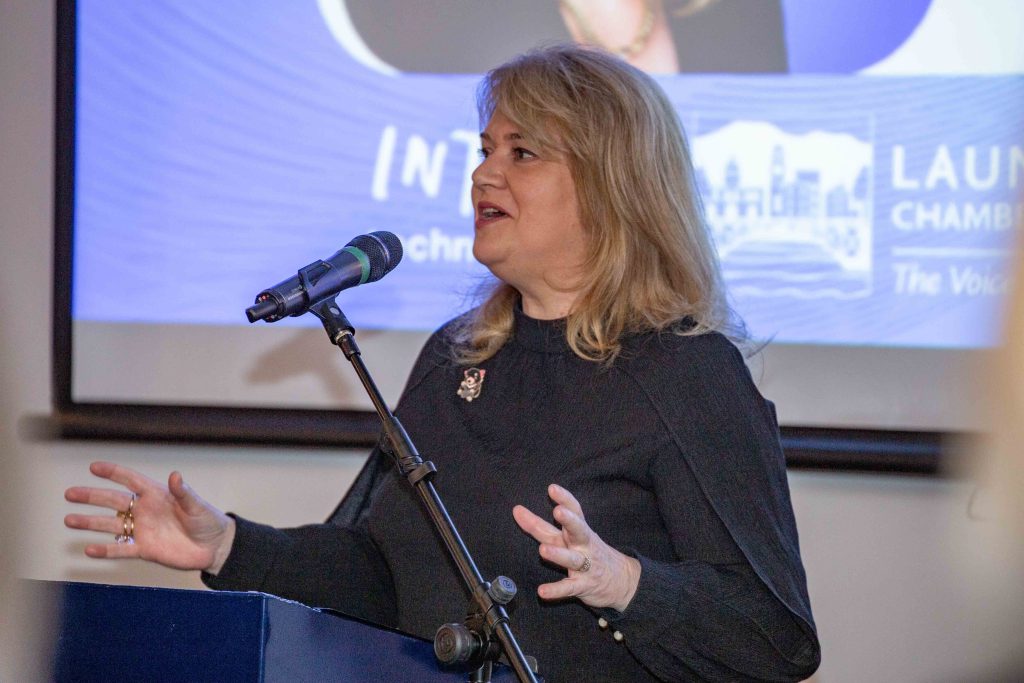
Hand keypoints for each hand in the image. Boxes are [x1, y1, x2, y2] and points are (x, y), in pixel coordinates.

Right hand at [64, 461, 235, 573]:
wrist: (214, 547)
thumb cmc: (208, 521)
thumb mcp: (197, 505)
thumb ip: (184, 492)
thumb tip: (175, 475)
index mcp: (157, 495)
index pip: (131, 481)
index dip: (114, 473)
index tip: (94, 467)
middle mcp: (145, 511)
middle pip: (113, 501)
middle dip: (92, 497)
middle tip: (70, 494)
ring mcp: (143, 530)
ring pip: (111, 525)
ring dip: (90, 523)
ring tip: (69, 520)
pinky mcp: (145, 549)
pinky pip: (121, 549)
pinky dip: (105, 550)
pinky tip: (88, 549)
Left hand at [513, 483, 640, 612]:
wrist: (622, 581)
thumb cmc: (588, 553)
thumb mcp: (569, 538)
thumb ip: (541, 526)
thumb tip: (516, 510)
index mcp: (580, 531)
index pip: (575, 511)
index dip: (565, 499)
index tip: (552, 488)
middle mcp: (583, 545)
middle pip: (578, 530)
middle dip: (569, 521)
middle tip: (558, 511)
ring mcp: (585, 566)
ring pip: (572, 559)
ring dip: (558, 554)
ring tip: (543, 550)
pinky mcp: (583, 586)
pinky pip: (569, 588)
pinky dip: (556, 590)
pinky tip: (542, 591)